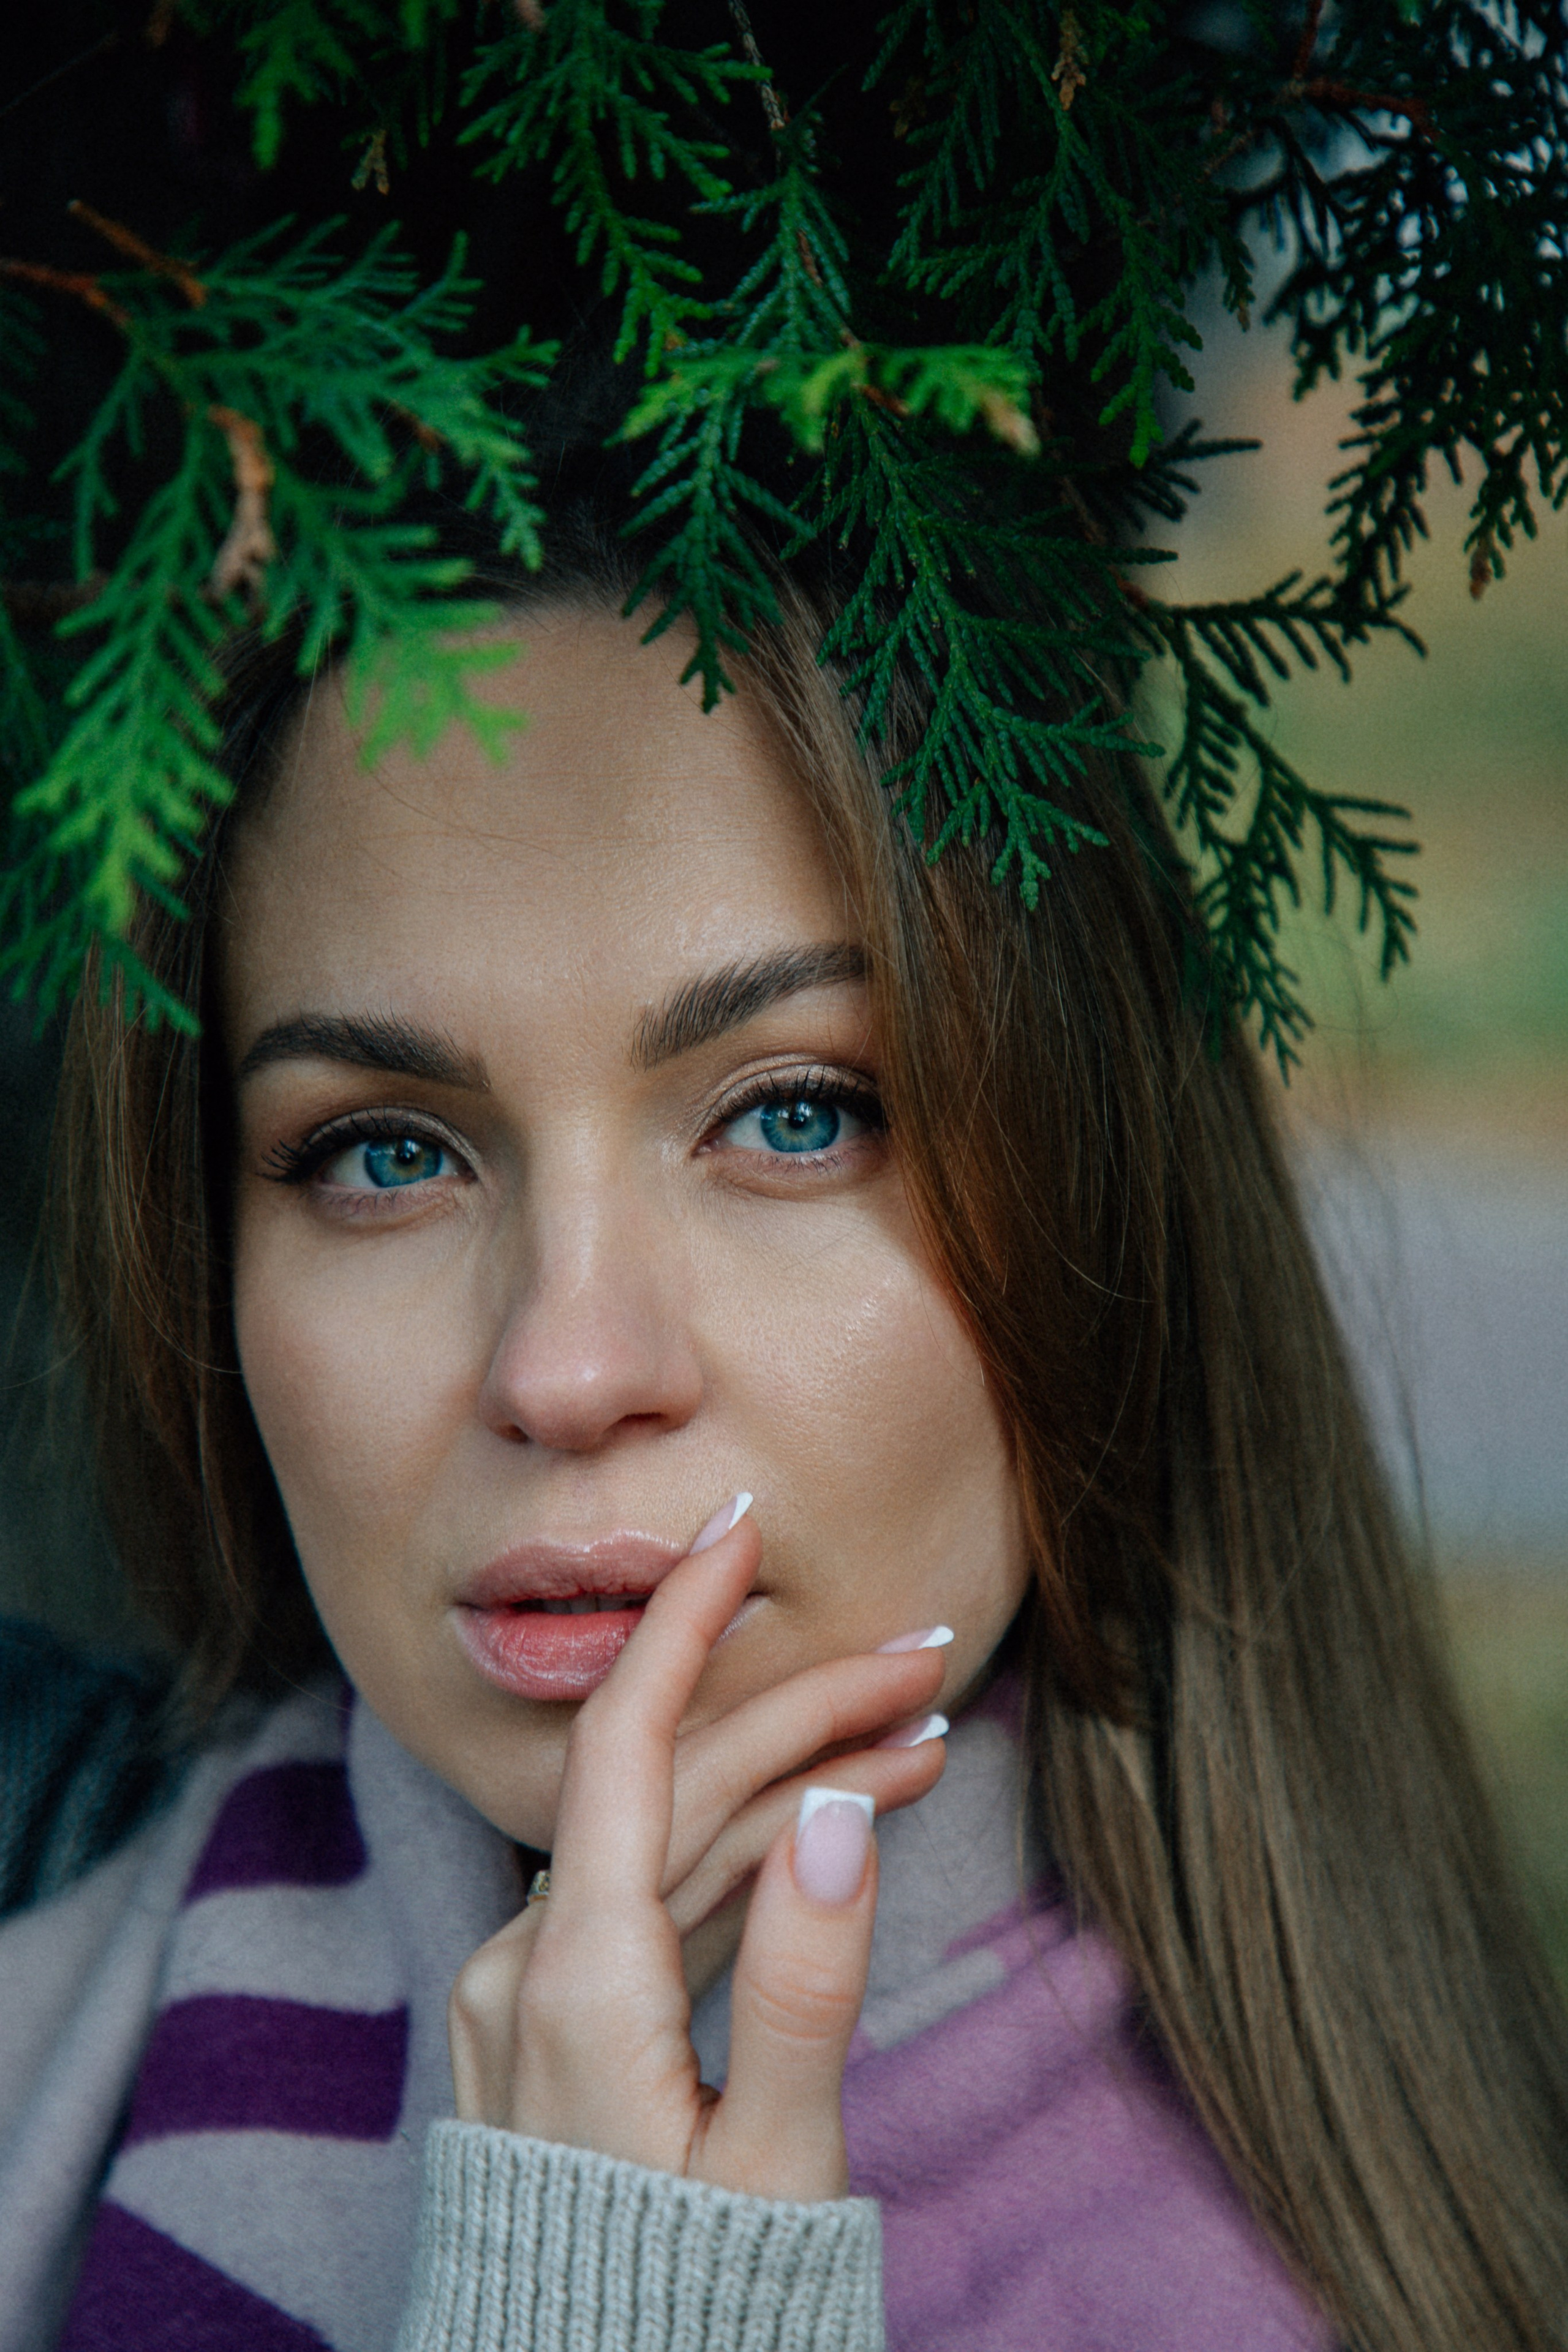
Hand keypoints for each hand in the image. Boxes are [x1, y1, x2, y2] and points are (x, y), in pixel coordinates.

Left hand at [447, 1504, 948, 2200]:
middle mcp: (530, 1966)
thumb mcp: (771, 2169)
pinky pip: (653, 1906)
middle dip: (804, 1714)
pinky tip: (835, 1829)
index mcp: (573, 1982)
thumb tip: (849, 1815)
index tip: (740, 1527)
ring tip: (921, 1740)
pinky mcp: (551, 2025)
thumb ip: (806, 1987)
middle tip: (930, 1665)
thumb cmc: (680, 2318)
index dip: (684, 1622)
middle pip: (674, 1788)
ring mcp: (532, 1995)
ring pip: (671, 1843)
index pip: (624, 1744)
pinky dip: (744, 1862)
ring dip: (790, 1786)